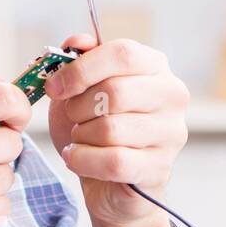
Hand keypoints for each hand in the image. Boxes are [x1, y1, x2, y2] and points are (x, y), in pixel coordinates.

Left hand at [44, 34, 188, 226]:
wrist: (107, 183)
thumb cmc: (96, 130)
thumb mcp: (81, 90)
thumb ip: (79, 61)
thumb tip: (77, 42)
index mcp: (155, 67)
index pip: (122, 54)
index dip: (81, 69)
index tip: (54, 87)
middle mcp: (171, 95)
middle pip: (115, 92)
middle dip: (78, 108)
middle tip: (72, 118)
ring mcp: (171, 133)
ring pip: (111, 129)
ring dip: (82, 136)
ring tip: (81, 139)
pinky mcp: (159, 169)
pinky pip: (113, 161)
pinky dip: (83, 160)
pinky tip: (76, 158)